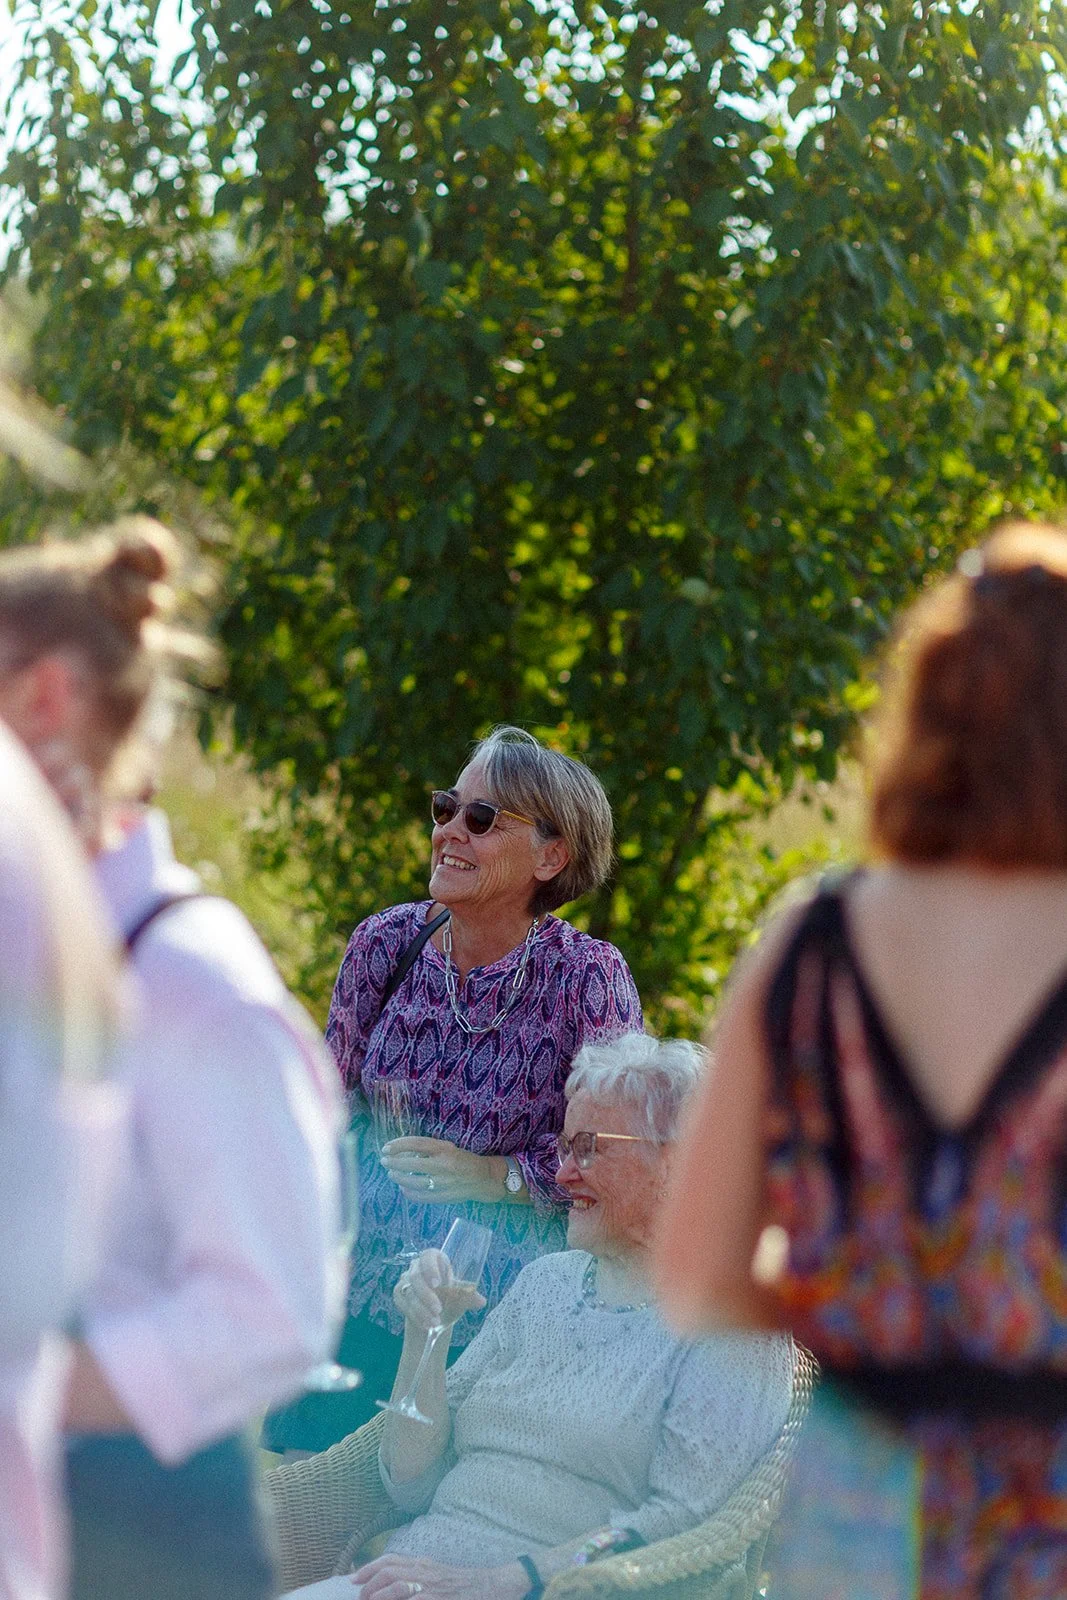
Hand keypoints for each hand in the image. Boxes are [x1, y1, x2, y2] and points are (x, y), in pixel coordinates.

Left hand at [354, 1553, 527, 1599]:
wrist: (490, 1586)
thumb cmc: (460, 1584)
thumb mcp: (435, 1573)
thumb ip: (415, 1575)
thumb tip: (390, 1582)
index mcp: (422, 1563)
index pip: (389, 1561)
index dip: (368, 1569)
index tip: (353, 1579)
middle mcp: (424, 1571)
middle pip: (389, 1571)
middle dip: (369, 1584)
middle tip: (360, 1597)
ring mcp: (432, 1586)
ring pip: (398, 1586)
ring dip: (379, 1595)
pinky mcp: (438, 1599)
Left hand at [382, 1136, 505, 1203]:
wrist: (483, 1178)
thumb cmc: (463, 1159)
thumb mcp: (448, 1148)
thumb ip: (429, 1149)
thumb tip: (402, 1151)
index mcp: (445, 1149)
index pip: (416, 1144)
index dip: (398, 1145)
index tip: (386, 1148)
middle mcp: (444, 1165)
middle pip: (412, 1164)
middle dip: (394, 1162)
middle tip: (384, 1161)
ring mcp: (444, 1183)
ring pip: (414, 1182)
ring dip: (399, 1178)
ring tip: (392, 1174)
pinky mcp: (444, 1197)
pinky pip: (421, 1196)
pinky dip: (409, 1193)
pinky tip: (403, 1188)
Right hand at [393, 1249, 485, 1331]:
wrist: (436, 1315)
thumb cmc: (450, 1298)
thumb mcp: (460, 1297)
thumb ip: (468, 1297)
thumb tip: (481, 1301)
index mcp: (435, 1260)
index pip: (428, 1255)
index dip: (430, 1267)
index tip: (437, 1284)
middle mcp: (418, 1267)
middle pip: (416, 1276)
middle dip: (427, 1295)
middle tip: (438, 1310)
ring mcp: (406, 1280)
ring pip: (410, 1293)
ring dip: (422, 1309)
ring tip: (434, 1322)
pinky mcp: (399, 1295)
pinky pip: (404, 1305)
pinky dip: (416, 1316)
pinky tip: (426, 1325)